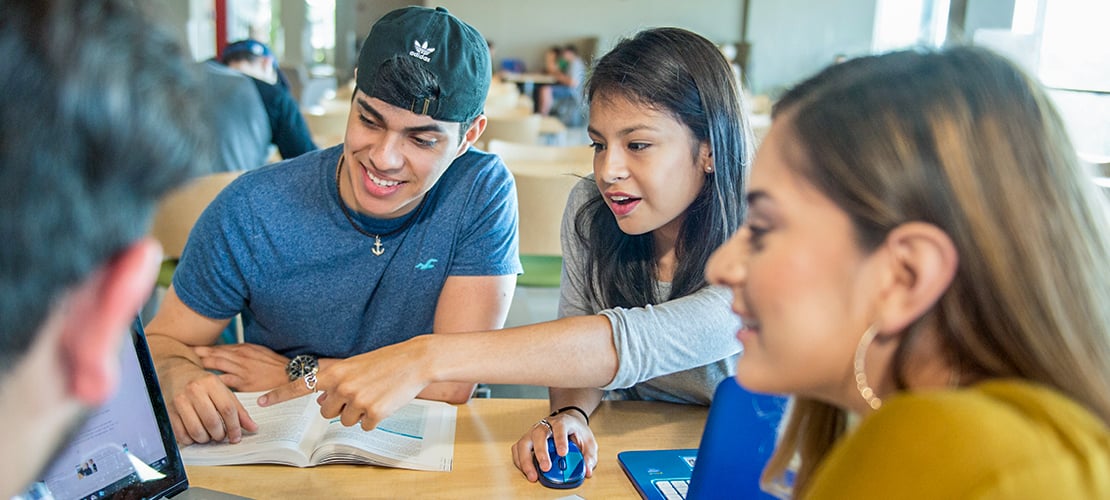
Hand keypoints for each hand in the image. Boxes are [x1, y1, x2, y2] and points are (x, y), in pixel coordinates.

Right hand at [158, 358, 257, 444]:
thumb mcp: (223, 390)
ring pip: (196, 430)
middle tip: (221, 436)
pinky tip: (195, 435)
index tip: (236, 437)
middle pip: (212, 422)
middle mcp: (194, 390)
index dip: (234, 427)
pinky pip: (181, 434)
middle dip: (219, 435)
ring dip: (205, 439)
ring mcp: (180, 401)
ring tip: (209, 436)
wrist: (175, 372)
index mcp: (211, 383)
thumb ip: (238, 409)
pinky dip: (190, 440)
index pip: (227, 409)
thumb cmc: (202, 383)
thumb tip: (252, 427)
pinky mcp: (168, 411)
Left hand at [193, 343, 289, 391]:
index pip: (218, 347)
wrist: (290, 374)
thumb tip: (224, 353)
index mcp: (243, 349)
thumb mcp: (257, 352)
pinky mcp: (244, 383)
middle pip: (213, 354)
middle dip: (196, 355)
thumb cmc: (274, 364)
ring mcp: (241, 370)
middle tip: (178, 355)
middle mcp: (240, 357)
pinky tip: (201, 384)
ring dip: (200, 366)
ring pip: (216, 366)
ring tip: (184, 368)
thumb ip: (240, 352)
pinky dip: (212, 382)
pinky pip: (224, 382)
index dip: (202, 349)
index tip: (187, 348)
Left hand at [258, 337, 432, 429]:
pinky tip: (384, 402)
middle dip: (339, 407)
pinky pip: (364, 425)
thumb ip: (336, 381)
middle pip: (326, 412)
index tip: (260, 400)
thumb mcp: (355, 366)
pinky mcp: (373, 413)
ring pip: (345, 421)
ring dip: (358, 413)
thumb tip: (322, 401)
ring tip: (374, 395)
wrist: (415, 360)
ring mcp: (357, 400)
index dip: (279, 394)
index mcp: (335, 372)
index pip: (300, 385)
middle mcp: (342, 386)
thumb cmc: (386, 361)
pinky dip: (373, 419)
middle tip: (359, 393)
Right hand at [511, 411, 596, 481]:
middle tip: (546, 468)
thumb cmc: (576, 431)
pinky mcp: (527, 439)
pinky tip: (526, 470)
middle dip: (541, 453)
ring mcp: (533, 431)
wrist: (567, 420)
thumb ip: (589, 456)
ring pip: (524, 442)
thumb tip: (587, 471)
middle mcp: (545, 425)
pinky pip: (518, 449)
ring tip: (532, 475)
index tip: (563, 453)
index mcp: (562, 422)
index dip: (560, 440)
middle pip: (538, 434)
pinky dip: (519, 461)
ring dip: (526, 460)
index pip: (560, 427)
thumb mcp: (588, 442)